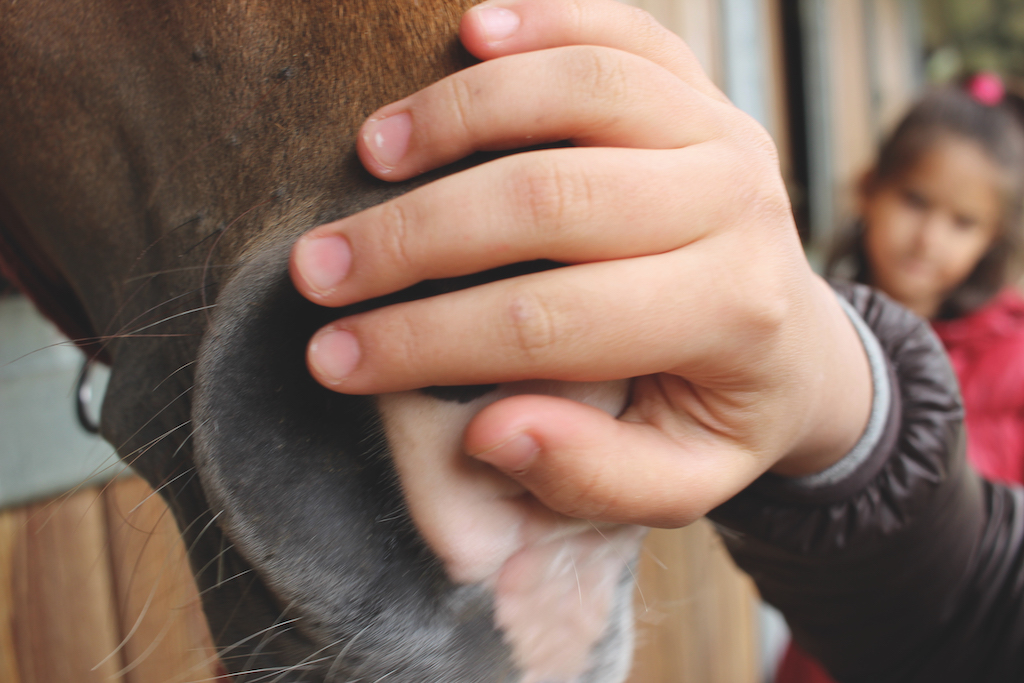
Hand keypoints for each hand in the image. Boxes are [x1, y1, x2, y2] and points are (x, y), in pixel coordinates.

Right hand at [289, 0, 871, 527]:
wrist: (799, 343)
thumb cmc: (721, 411)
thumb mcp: (681, 481)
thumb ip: (594, 475)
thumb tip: (490, 428)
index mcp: (727, 313)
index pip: (546, 322)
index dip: (424, 341)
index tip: (332, 358)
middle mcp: (734, 206)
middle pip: (547, 199)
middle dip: (413, 235)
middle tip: (319, 266)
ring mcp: (722, 130)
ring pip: (579, 88)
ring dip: (459, 113)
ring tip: (372, 151)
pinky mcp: (704, 88)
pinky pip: (621, 30)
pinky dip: (541, 19)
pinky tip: (469, 32)